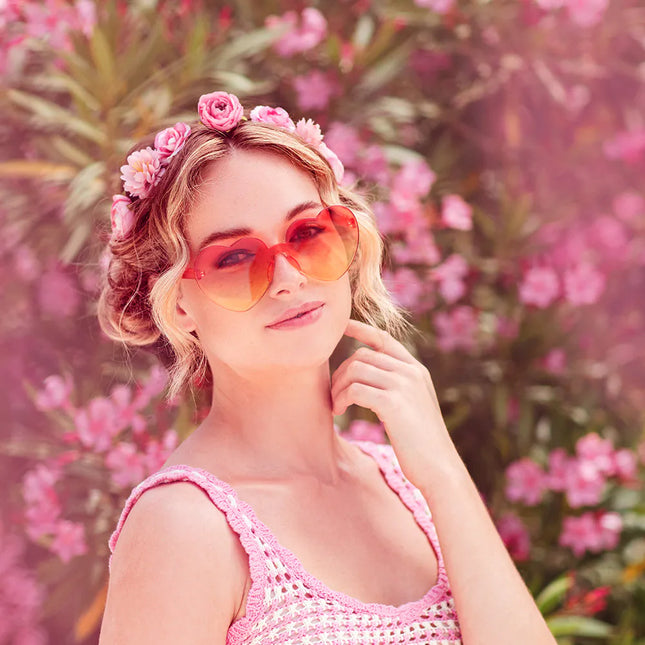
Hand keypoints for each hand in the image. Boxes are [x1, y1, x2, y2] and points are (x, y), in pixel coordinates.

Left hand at [331, 318, 457, 489]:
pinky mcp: (393, 403)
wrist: (440, 468)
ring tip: (336, 405)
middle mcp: (411, 372)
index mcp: (416, 370)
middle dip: (341, 373)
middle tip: (334, 395)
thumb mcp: (414, 406)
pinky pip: (355, 389)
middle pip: (362, 356)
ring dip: (338, 387)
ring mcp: (403, 385)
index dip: (361, 329)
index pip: (384, 339)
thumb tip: (368, 380)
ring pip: (355, 369)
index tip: (343, 326)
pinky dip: (341, 399)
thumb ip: (398, 388)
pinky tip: (340, 412)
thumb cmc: (422, 444)